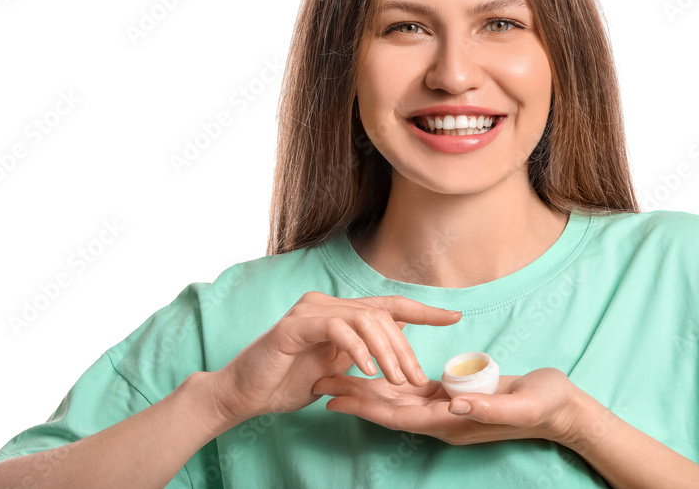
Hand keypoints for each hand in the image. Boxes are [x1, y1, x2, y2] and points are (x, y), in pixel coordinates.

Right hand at [208, 291, 461, 424]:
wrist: (243, 394)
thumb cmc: (286, 383)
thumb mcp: (335, 371)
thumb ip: (361, 355)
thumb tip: (396, 348)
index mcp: (339, 313)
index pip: (388, 306)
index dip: (423, 311)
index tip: (454, 316)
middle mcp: (326, 304)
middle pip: (381, 315)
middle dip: (404, 348)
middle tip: (414, 378)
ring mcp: (310, 311)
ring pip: (364, 319)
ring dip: (386, 351)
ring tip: (394, 380)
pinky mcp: (294, 326)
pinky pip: (336, 328)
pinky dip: (356, 349)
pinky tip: (366, 371)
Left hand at [312, 367, 580, 445]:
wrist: (562, 409)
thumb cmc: (544, 405)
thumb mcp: (519, 404)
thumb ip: (487, 405)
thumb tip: (453, 403)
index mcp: (453, 421)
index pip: (399, 415)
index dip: (365, 407)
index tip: (332, 396)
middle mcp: (444, 418)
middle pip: (389, 409)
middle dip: (354, 396)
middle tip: (318, 381)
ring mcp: (448, 410)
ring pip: (398, 399)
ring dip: (367, 388)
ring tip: (336, 374)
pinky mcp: (456, 397)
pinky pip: (415, 391)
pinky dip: (391, 381)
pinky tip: (375, 370)